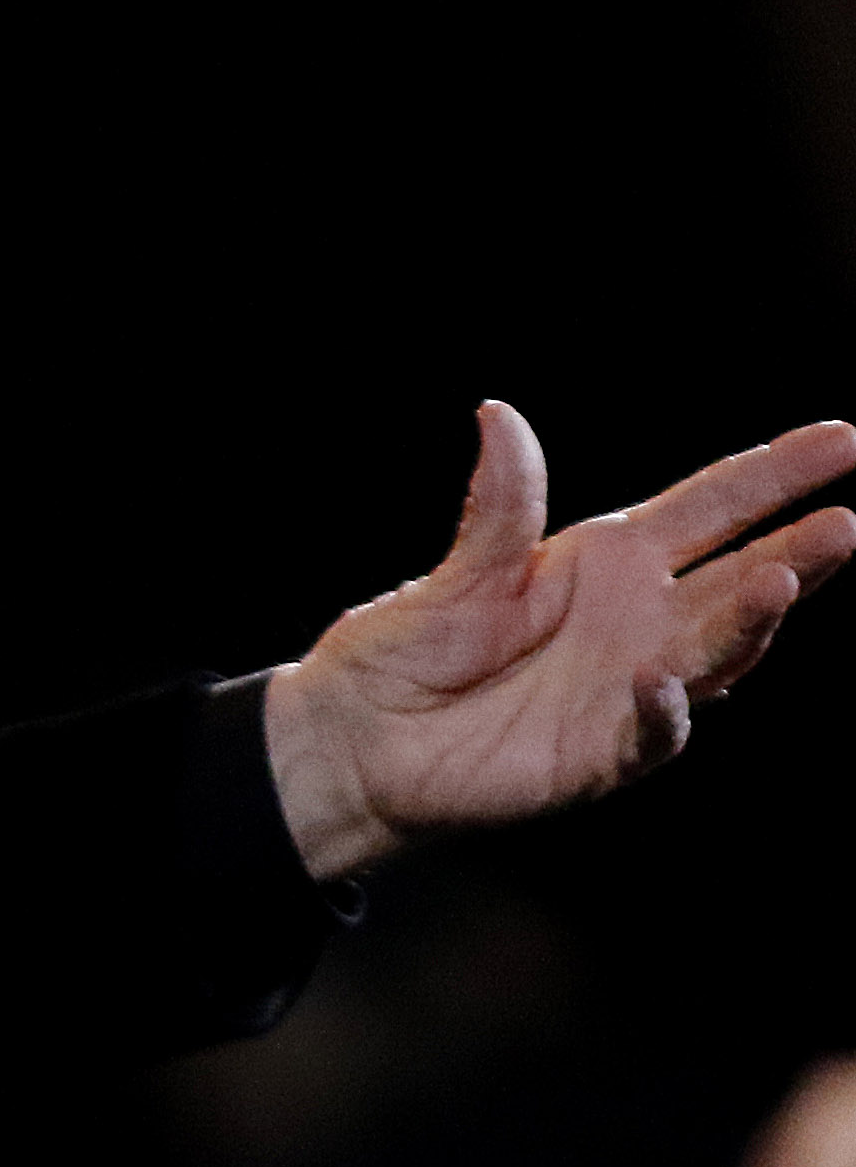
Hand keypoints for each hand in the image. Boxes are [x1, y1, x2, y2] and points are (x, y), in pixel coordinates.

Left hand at [261, 402, 855, 878]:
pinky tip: (665, 682)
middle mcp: (639, 620)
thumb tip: (498, 415)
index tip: (842, 439)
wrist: (359, 743)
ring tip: (781, 580)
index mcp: (609, 561)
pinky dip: (664, 709)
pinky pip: (652, 731)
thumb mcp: (457, 574)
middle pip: (737, 578)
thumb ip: (498, 507)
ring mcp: (631, 686)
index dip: (775, 475)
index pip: (711, 507)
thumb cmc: (406, 653)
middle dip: (794, 552)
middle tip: (842, 524)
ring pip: (717, 652)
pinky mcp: (604, 752)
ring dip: (750, 622)